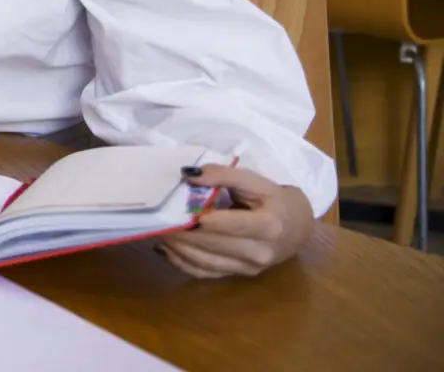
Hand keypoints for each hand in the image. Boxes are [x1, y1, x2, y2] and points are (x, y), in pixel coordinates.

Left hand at [156, 164, 314, 277]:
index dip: (203, 220)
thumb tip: (187, 175)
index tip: (177, 211)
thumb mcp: (254, 181)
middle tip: (154, 219)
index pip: (231, 224)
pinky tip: (165, 248)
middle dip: (181, 232)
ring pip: (204, 262)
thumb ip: (222, 175)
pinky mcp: (237, 275)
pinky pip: (204, 273)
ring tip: (154, 230)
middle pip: (213, 244)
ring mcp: (248, 268)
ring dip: (177, 247)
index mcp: (269, 226)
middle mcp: (259, 252)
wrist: (295, 227)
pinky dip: (181, 262)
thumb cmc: (272, 200)